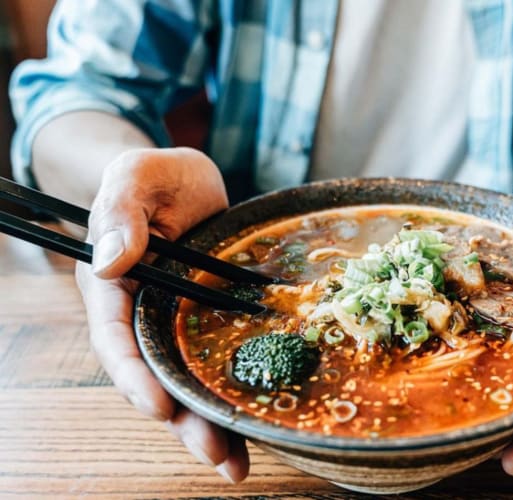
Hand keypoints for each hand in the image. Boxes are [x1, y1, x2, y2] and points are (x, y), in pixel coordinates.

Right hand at [75, 147, 249, 481]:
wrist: (189, 184)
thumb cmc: (157, 176)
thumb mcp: (136, 174)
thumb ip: (120, 208)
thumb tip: (112, 260)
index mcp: (116, 286)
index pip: (116, 338)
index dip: (134, 376)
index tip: (159, 406)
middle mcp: (146, 315)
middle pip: (157, 376)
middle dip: (183, 419)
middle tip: (217, 455)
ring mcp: (180, 324)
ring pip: (191, 381)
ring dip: (213, 423)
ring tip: (239, 463)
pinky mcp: (212, 324)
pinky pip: (223, 362)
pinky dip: (238, 393)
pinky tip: (263, 422)